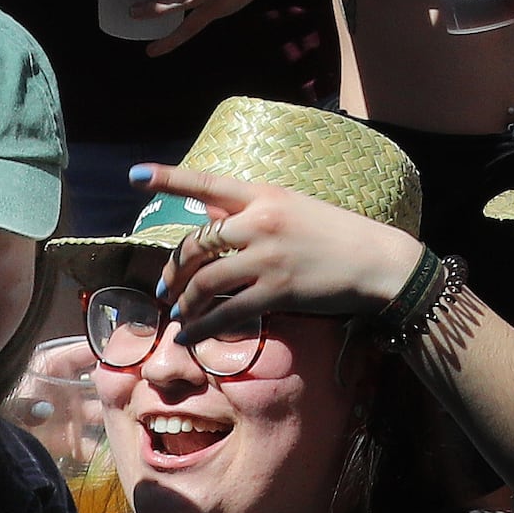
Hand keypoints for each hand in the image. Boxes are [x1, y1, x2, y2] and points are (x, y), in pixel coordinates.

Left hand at [137, 160, 431, 329]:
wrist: (376, 260)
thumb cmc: (335, 233)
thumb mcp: (293, 208)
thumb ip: (250, 212)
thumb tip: (209, 217)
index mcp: (264, 195)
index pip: (208, 183)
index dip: (169, 178)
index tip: (136, 175)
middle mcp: (261, 221)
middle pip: (197, 244)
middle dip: (173, 271)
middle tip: (163, 289)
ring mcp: (267, 257)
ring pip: (205, 282)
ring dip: (184, 303)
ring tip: (178, 316)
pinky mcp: (276, 291)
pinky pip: (225, 314)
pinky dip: (201, 329)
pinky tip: (190, 337)